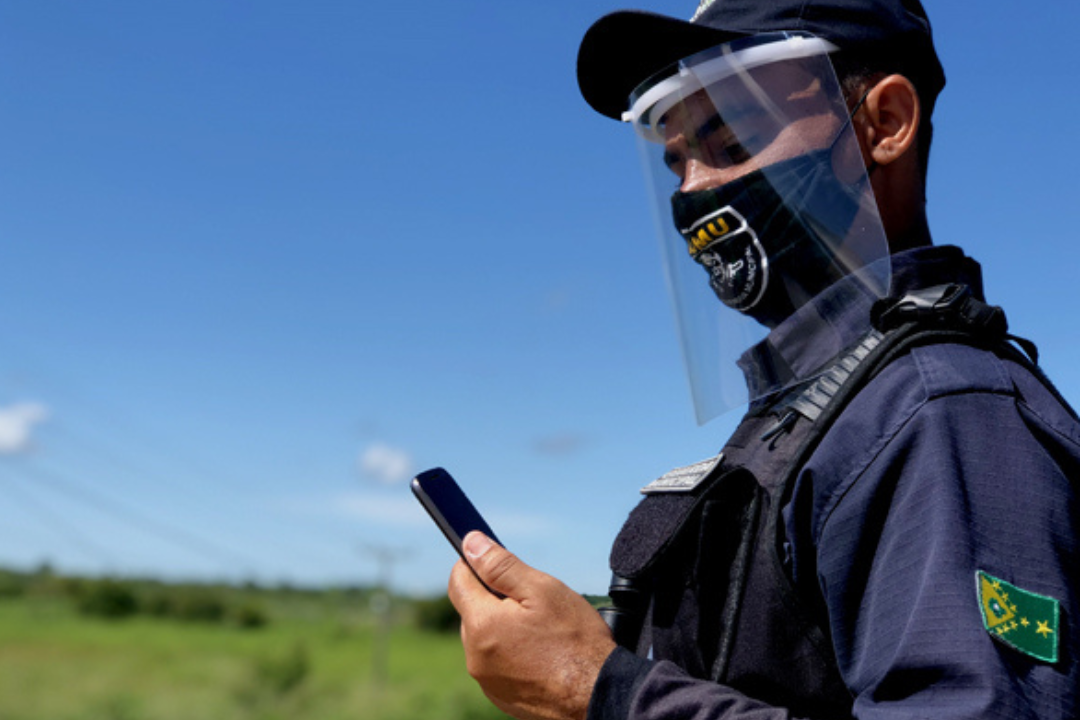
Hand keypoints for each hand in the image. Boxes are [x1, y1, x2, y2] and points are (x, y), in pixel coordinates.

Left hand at [447, 532, 616, 719]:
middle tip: (533, 603)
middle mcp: (475, 656)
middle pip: (472, 611)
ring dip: (503, 628)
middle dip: (494, 600)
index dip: (476, 565)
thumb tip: (470, 543)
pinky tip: (540, 654)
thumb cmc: (575, 640)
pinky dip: (512, 654)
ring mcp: (487, 681)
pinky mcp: (501, 697)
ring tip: (541, 632)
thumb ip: (501, 566)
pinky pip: (497, 664)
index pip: (458, 580)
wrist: (598, 695)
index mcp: (482, 624)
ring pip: (485, 638)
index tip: (497, 564)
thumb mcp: (542, 590)